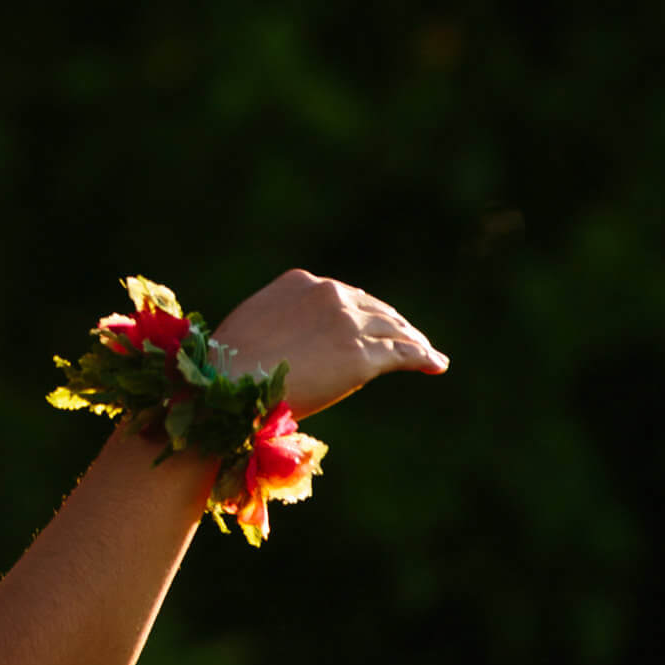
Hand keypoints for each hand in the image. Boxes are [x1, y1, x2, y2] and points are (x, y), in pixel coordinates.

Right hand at [209, 269, 446, 420]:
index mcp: (299, 281)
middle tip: (408, 337)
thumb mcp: (255, 323)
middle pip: (374, 308)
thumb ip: (282, 320)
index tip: (373, 321)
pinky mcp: (362, 356)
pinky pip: (403, 354)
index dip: (362, 310)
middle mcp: (329, 294)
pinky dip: (423, 357)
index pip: (343, 295)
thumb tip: (291, 342)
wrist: (229, 383)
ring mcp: (348, 324)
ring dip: (413, 341)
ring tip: (426, 352)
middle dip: (393, 323)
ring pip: (394, 329)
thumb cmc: (229, 364)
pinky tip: (435, 363)